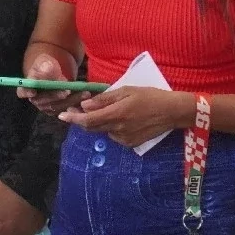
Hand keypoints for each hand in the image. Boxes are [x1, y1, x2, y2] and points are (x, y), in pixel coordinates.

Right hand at [18, 54, 80, 116]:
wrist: (55, 71)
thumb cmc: (47, 65)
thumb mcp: (45, 61)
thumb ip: (45, 66)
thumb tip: (47, 70)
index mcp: (27, 87)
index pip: (22, 92)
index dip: (26, 93)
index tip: (33, 92)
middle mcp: (35, 99)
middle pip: (43, 101)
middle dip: (55, 96)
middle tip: (67, 90)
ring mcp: (47, 106)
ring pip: (57, 106)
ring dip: (71, 100)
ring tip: (84, 93)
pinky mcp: (58, 109)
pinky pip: (67, 109)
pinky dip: (77, 103)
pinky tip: (86, 98)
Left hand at [61, 87, 192, 148]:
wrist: (172, 112)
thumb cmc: (150, 96)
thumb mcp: (126, 91)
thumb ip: (104, 99)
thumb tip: (85, 104)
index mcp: (116, 114)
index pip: (88, 120)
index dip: (73, 119)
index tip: (61, 116)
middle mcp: (117, 129)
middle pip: (92, 127)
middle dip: (81, 120)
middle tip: (75, 110)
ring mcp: (124, 138)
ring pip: (102, 131)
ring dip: (98, 122)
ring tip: (104, 111)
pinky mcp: (130, 143)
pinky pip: (113, 135)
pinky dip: (110, 127)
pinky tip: (120, 119)